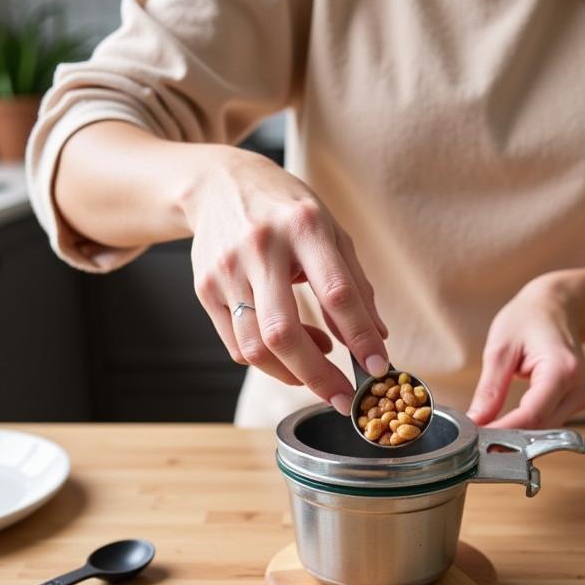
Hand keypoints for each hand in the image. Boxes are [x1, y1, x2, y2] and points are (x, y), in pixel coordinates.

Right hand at [186, 149, 388, 414]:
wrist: (217, 184)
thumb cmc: (285, 210)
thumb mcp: (331, 231)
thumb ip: (355, 285)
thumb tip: (377, 340)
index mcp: (304, 226)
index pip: (337, 293)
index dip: (360, 337)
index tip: (378, 368)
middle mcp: (261, 247)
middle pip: (284, 333)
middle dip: (318, 377)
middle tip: (344, 400)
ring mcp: (227, 270)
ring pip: (256, 347)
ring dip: (293, 373)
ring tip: (317, 364)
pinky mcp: (205, 289)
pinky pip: (238, 346)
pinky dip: (268, 361)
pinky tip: (288, 348)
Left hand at [467, 275, 584, 428]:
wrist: (558, 306)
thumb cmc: (529, 318)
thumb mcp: (500, 348)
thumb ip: (489, 390)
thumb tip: (475, 422)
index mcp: (562, 370)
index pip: (531, 416)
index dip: (502, 432)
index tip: (475, 440)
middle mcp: (580, 387)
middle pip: (539, 428)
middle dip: (505, 436)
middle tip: (473, 436)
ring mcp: (583, 396)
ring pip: (545, 431)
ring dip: (516, 433)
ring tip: (487, 427)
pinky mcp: (579, 401)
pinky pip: (550, 423)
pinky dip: (527, 425)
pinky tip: (508, 420)